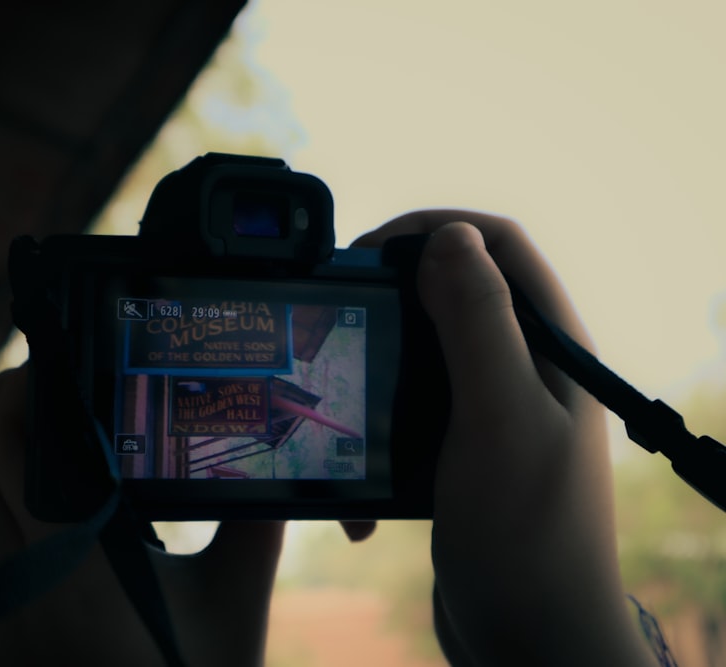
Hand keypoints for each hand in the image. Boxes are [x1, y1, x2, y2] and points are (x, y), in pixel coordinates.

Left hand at [0, 365, 284, 666]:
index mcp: (70, 569)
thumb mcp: (235, 603)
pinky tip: (39, 485)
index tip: (55, 357)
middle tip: (41, 373)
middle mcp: (13, 585)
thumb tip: (273, 463)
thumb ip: (253, 525)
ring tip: (39, 415)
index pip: (5, 451)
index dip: (19, 388)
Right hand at [354, 211, 655, 665]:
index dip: (434, 228)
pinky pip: (410, 414)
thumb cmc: (526, 536)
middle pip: (454, 291)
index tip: (366, 251)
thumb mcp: (500, 419)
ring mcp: (492, 412)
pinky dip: (377, 431)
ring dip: (376, 367)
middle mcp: (525, 369)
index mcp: (550, 347)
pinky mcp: (460, 452)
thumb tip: (449, 235)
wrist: (528, 639)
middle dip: (391, 295)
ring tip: (333, 389)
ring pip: (424, 352)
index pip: (499, 244)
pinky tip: (357, 483)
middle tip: (336, 313)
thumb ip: (479, 324)